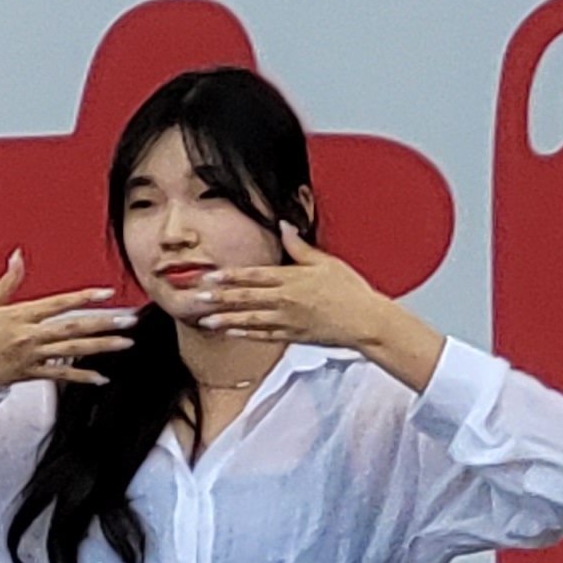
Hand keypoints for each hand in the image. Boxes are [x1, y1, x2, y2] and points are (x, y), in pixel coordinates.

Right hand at [0, 253, 135, 391]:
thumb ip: (9, 280)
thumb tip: (18, 256)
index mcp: (21, 315)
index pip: (59, 303)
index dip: (84, 297)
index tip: (106, 293)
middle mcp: (30, 336)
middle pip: (73, 327)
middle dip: (104, 324)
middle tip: (127, 320)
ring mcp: (33, 356)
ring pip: (73, 349)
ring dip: (101, 347)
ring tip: (124, 342)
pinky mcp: (33, 373)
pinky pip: (61, 374)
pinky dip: (82, 376)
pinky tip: (100, 377)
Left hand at [186, 225, 391, 349]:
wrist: (365, 321)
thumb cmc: (349, 289)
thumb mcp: (326, 262)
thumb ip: (300, 247)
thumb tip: (284, 226)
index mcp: (292, 279)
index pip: (255, 276)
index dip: (230, 276)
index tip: (211, 276)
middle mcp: (285, 300)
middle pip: (246, 298)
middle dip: (220, 298)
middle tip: (197, 299)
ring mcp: (287, 320)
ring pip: (250, 319)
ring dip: (226, 320)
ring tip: (205, 320)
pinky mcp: (292, 336)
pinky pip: (264, 335)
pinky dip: (245, 334)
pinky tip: (230, 332)